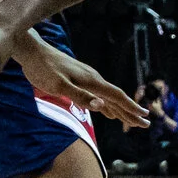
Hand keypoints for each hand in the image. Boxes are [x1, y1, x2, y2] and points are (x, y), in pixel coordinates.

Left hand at [11, 32, 146, 127]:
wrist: (32, 52)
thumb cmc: (43, 69)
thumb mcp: (58, 85)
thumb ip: (79, 96)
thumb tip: (101, 106)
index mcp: (91, 82)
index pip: (116, 97)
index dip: (130, 108)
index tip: (144, 117)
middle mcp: (93, 79)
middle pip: (116, 98)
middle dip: (130, 112)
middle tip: (145, 124)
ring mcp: (87, 79)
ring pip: (108, 97)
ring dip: (120, 109)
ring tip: (132, 120)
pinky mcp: (79, 80)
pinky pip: (98, 95)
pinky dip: (107, 105)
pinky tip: (108, 111)